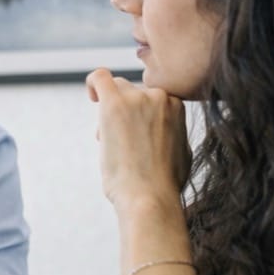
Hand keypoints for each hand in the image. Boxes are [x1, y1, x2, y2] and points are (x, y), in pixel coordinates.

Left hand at [85, 68, 189, 213]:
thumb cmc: (164, 184)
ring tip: (111, 142)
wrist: (150, 197)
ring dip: (110, 112)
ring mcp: (139, 98)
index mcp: (177, 105)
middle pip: (133, 93)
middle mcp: (161, 96)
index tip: (135, 136)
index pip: (152, 98)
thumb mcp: (181, 151)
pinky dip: (93, 82)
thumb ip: (172, 132)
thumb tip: (163, 130)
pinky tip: (91, 95)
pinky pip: (100, 77)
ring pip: (117, 90)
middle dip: (124, 115)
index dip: (139, 116)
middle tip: (121, 143)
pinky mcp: (115, 104)